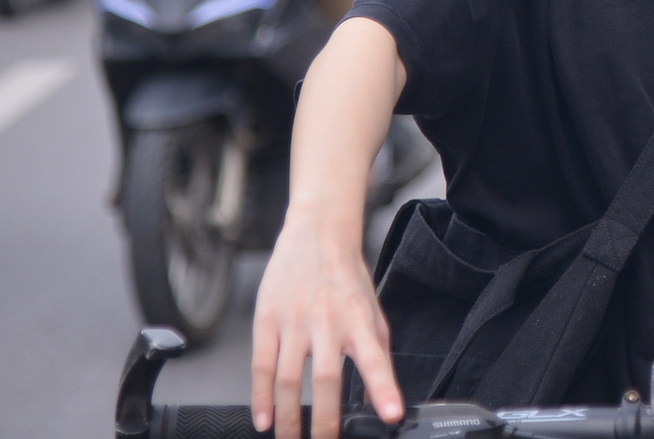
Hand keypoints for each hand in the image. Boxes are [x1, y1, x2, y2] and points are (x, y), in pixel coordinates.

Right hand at [251, 212, 403, 438]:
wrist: (317, 234)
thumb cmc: (347, 278)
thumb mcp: (372, 311)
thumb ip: (376, 353)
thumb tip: (383, 396)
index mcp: (359, 319)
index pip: (375, 359)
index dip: (384, 389)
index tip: (392, 415)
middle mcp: (327, 321)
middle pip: (326, 380)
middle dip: (326, 422)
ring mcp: (294, 321)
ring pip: (289, 380)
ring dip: (290, 419)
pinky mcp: (267, 319)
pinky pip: (261, 366)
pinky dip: (262, 398)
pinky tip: (264, 420)